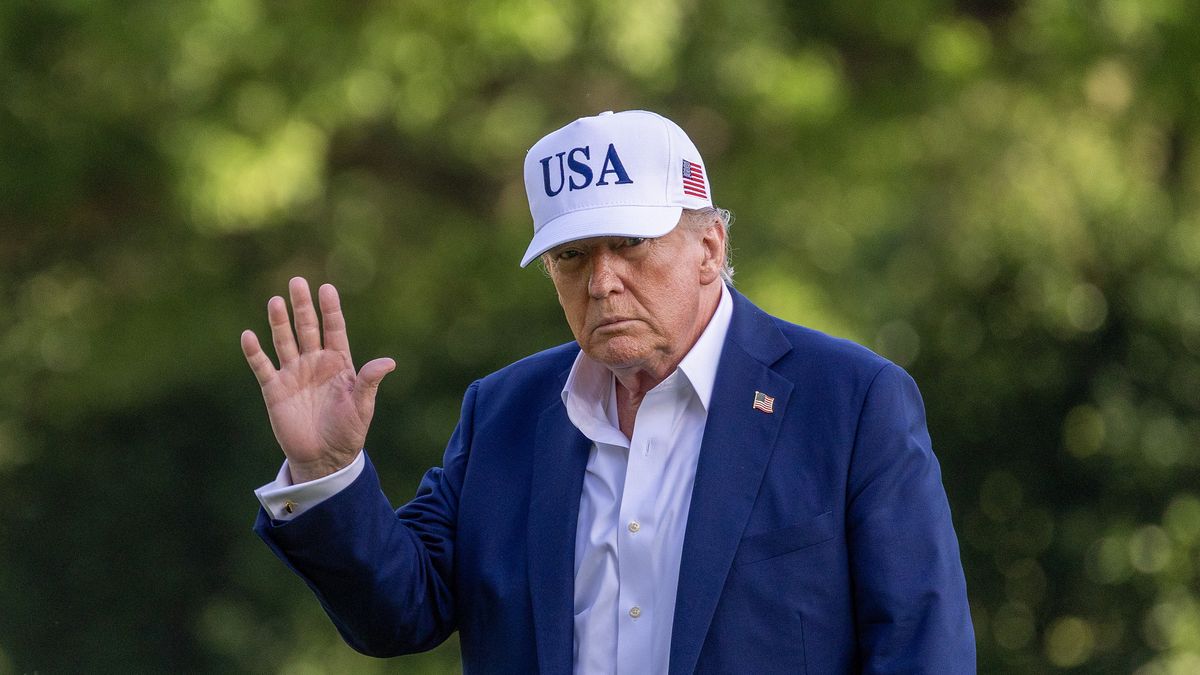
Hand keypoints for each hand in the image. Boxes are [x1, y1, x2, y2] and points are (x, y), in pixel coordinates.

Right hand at [241, 277, 394, 482]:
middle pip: (307, 328)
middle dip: (302, 306)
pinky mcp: (274, 389)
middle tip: (297, 282)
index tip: (327, 288)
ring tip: (276, 301)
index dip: (330, 309)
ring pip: (284, 341)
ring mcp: (293, 374)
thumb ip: (369, 382)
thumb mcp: (362, 405)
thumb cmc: (348, 430)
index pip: (334, 329)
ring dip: (279, 323)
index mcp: (339, 363)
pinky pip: (262, 366)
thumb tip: (388, 362)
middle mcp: (315, 362)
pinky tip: (249, 335)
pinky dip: (255, 352)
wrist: (324, 457)